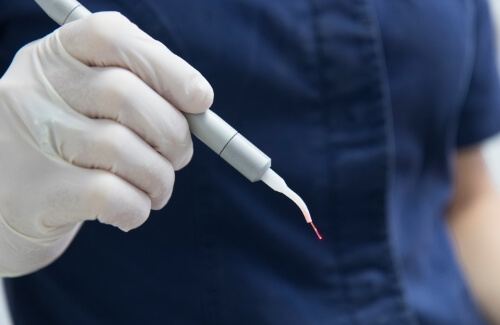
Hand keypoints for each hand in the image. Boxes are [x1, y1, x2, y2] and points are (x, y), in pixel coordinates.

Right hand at [0, 12, 212, 275]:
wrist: (7, 203)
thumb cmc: (68, 148)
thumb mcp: (86, 103)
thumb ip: (136, 93)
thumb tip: (197, 104)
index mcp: (54, 59)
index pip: (111, 37)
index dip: (167, 66)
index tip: (201, 99)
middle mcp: (33, 91)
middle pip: (124, 94)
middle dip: (171, 132)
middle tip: (179, 156)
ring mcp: (29, 141)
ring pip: (121, 148)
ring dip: (159, 178)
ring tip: (157, 190)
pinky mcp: (35, 193)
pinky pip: (109, 195)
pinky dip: (137, 207)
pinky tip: (133, 210)